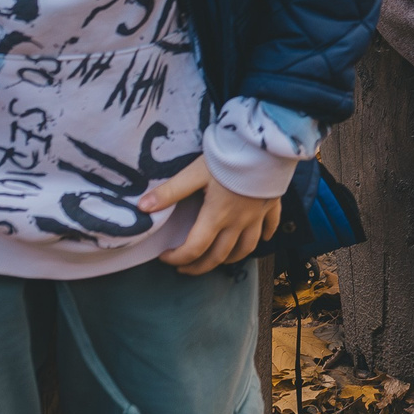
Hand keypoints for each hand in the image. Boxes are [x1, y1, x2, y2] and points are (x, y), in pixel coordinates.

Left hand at [142, 157, 280, 275]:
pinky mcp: (271, 204)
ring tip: (218, 259)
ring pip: (246, 248)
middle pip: (219, 256)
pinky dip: (265, 236)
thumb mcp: (195, 172)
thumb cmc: (229, 157)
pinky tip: (262, 238)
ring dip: (230, 258)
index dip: (177, 258)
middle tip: (185, 268)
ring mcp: (257, 215)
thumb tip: (141, 207)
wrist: (264, 144)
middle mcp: (238, 222)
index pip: (194, 249)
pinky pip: (270, 226)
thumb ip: (170, 191)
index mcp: (216, 216)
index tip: (165, 257)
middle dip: (199, 267)